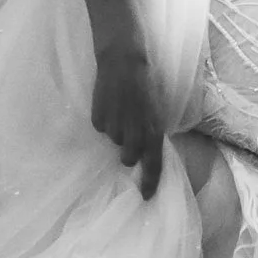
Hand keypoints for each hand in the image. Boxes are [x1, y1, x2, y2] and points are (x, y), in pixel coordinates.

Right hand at [90, 40, 168, 197]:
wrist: (125, 60)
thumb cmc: (147, 81)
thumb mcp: (158, 107)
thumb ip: (152, 129)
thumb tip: (149, 147)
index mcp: (153, 129)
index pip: (153, 164)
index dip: (149, 182)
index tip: (145, 196)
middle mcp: (134, 131)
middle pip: (128, 157)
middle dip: (128, 153)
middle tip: (128, 137)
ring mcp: (115, 125)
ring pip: (113, 140)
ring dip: (117, 132)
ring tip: (120, 110)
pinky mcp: (99, 117)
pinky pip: (101, 126)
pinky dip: (105, 119)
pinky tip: (109, 103)